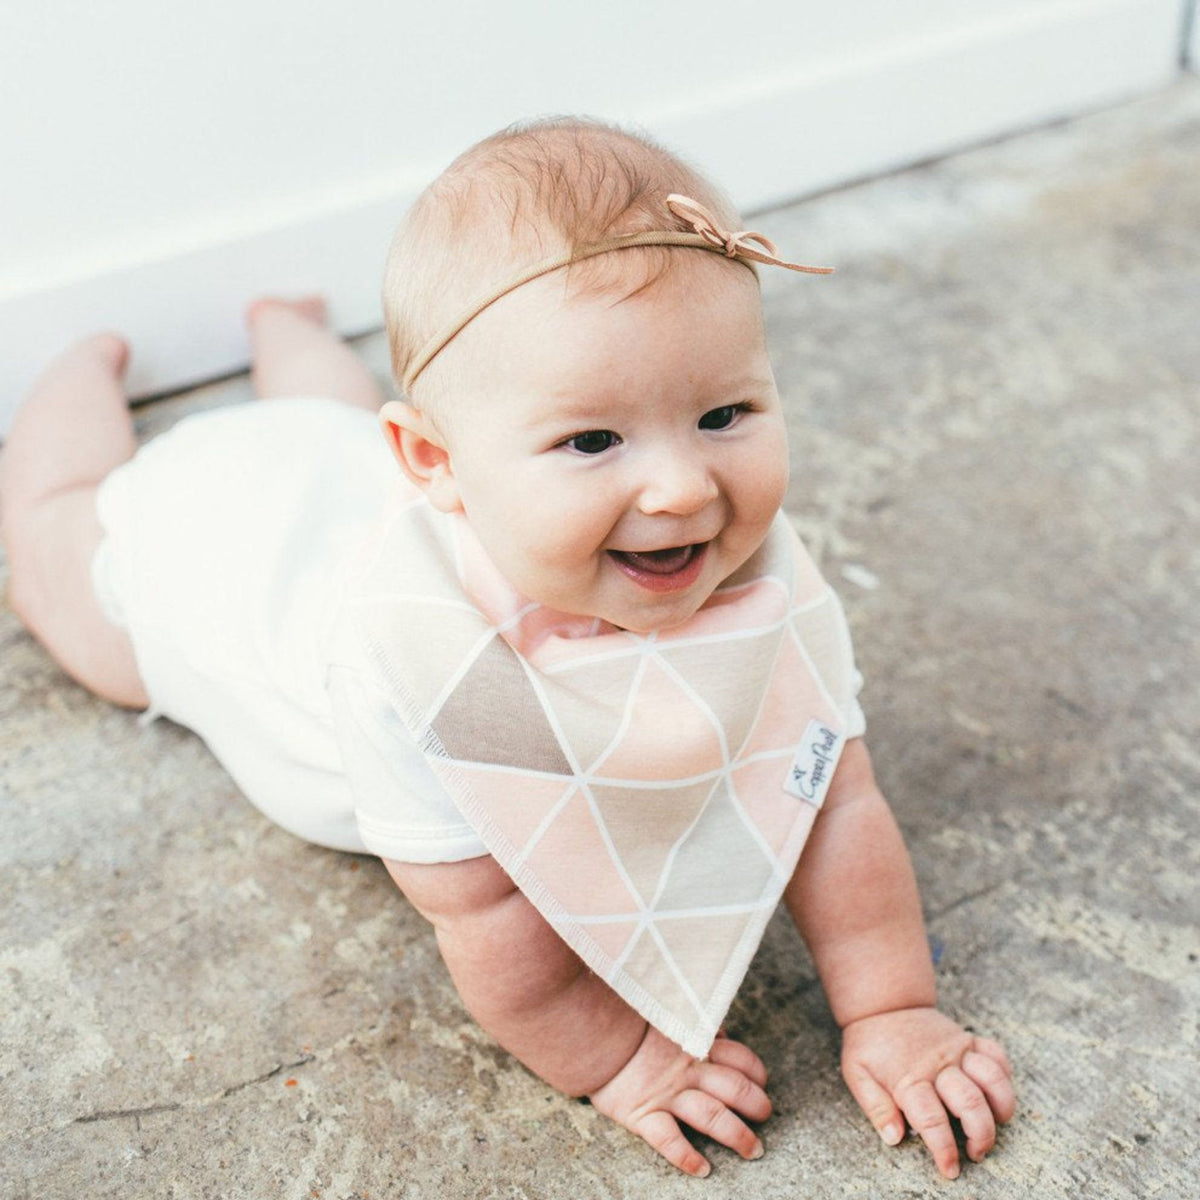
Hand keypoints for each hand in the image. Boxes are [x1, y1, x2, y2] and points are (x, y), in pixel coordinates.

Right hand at [588, 1026, 771, 1176]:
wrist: (591, 1034)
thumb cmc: (629, 1023)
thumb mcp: (667, 1015)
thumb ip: (693, 1025)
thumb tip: (718, 1031)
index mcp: (696, 1044)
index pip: (739, 1059)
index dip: (756, 1073)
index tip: (761, 1083)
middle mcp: (687, 1070)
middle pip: (734, 1089)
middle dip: (757, 1106)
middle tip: (765, 1116)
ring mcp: (667, 1094)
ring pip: (712, 1116)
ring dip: (738, 1136)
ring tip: (753, 1150)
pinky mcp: (643, 1114)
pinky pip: (669, 1140)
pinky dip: (687, 1157)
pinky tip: (702, 1169)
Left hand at [841, 1006, 1014, 1178]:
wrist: (882, 1004)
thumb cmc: (870, 1044)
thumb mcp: (857, 1074)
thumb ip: (875, 1106)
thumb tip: (894, 1138)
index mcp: (909, 1078)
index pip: (932, 1120)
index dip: (944, 1150)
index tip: (951, 1170)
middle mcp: (938, 1064)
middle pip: (970, 1102)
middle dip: (981, 1136)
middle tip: (977, 1153)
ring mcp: (956, 1049)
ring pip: (992, 1077)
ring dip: (1001, 1107)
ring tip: (995, 1125)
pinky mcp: (968, 1038)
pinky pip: (996, 1054)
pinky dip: (1004, 1075)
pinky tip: (997, 1094)